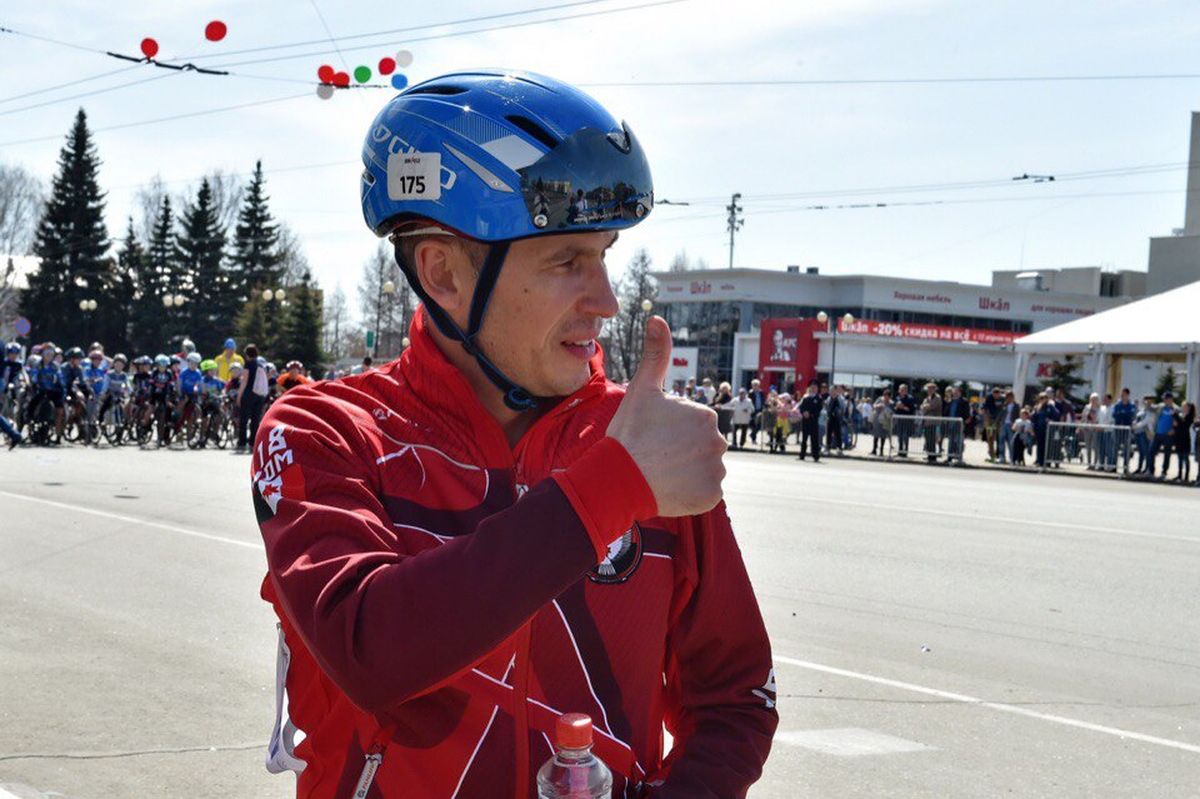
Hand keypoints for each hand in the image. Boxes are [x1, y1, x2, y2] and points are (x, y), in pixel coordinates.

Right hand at [607, 316, 726, 517]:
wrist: (618, 478)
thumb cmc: (628, 432)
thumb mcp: (641, 390)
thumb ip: (655, 354)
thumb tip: (657, 318)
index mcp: (705, 415)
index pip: (692, 425)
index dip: (670, 431)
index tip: (653, 436)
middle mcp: (718, 441)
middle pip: (700, 446)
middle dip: (682, 451)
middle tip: (655, 455)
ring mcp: (716, 471)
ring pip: (703, 469)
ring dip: (687, 472)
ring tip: (661, 472)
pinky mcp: (711, 496)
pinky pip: (704, 493)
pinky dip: (690, 492)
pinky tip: (670, 487)